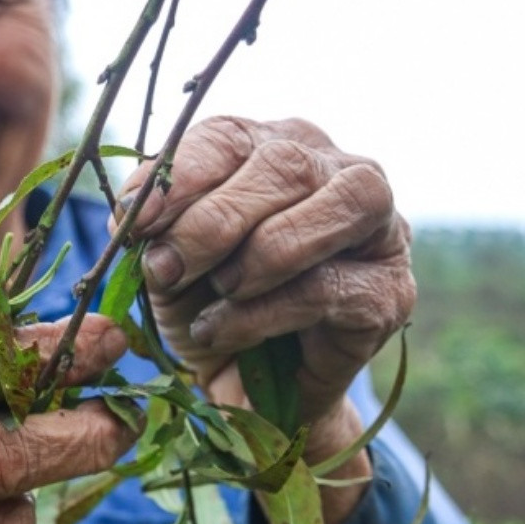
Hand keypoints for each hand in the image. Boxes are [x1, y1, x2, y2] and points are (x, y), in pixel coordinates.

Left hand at [113, 117, 414, 523]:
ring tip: (215, 293)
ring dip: (257, 256)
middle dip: (213, 222)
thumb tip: (134, 209)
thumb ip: (154, 225)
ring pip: (335, 204)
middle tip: (166, 270)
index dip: (181, 177)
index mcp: (274, 146)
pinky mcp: (391, 290)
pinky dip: (261, 313)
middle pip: (284, 164)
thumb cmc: (208, 303)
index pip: (231, 136)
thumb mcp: (166, 259)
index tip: (136, 221)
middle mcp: (337, 170)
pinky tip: (223, 330)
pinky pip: (328, 287)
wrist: (246, 387)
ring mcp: (379, 227)